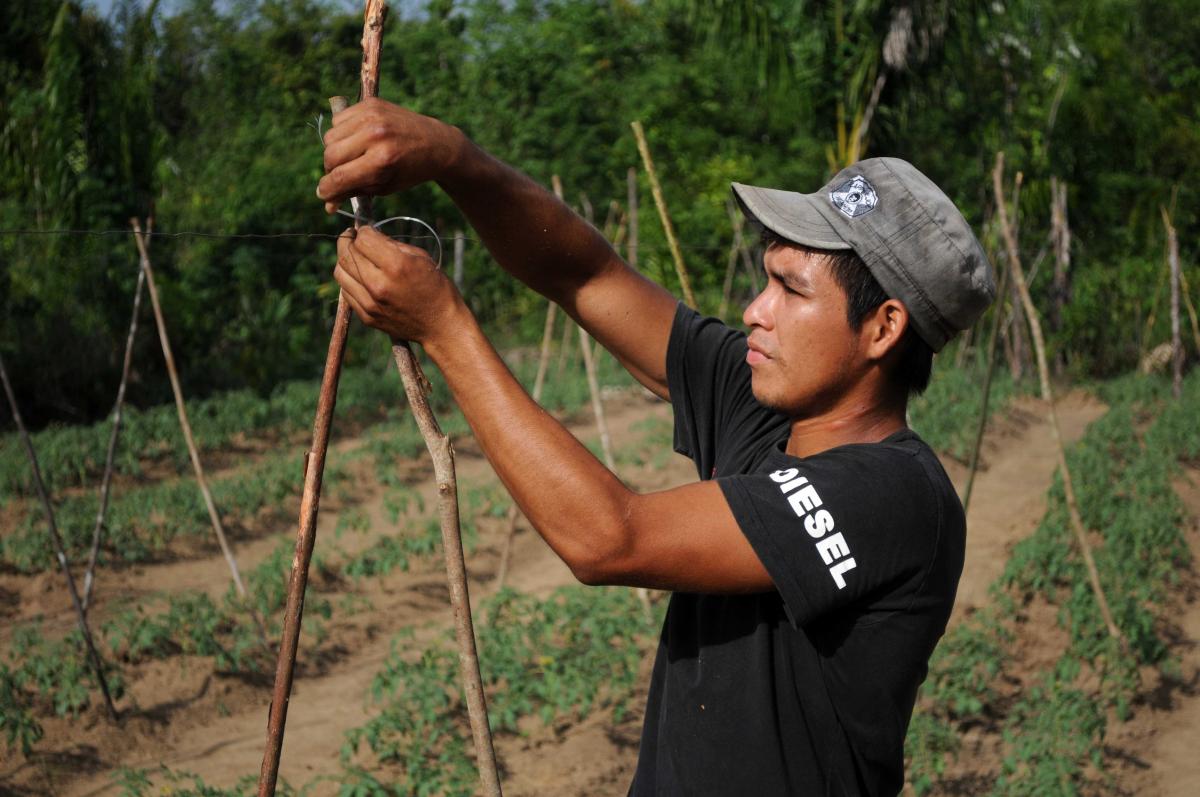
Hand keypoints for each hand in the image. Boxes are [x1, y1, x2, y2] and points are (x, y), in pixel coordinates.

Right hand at [317, 98, 465, 212]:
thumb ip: (354, 191)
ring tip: (352, 157)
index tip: (324, 195)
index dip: (327, 189)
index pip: (339, 177)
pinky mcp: (370, 103)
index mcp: (382, 160)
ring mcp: (371, 116)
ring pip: (330, 137)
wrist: (437, 144)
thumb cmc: (409, 171)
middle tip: (341, 175)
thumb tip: (326, 203)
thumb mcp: (384, 187)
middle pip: (330, 156)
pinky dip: (342, 133)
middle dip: (331, 171)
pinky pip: (338, 120)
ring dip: (335, 151)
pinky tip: (357, 140)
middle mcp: (375, 135)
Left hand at [333, 226, 464, 344]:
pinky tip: (360, 275)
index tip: (369, 231)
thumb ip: (392, 245)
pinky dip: (349, 278)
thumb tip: (368, 236)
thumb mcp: (421, 258)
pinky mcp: (366, 316)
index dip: (365, 231)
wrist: (441, 326)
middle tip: (354, 237)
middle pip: (346, 253)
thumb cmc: (436, 288)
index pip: (364, 239)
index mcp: (397, 266)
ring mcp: (370, 303)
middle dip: (349, 240)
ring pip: (340, 271)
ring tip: (355, 256)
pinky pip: (346, 291)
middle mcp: (379, 285)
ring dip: (344, 259)